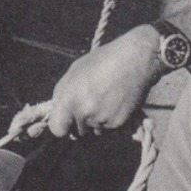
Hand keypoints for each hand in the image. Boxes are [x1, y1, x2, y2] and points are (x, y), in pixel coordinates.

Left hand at [46, 26, 162, 137]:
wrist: (134, 59)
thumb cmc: (102, 61)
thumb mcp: (74, 71)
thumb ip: (62, 93)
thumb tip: (57, 111)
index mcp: (70, 98)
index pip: (57, 129)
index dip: (61, 125)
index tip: (66, 120)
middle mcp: (84, 112)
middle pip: (77, 130)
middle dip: (81, 120)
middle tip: (92, 100)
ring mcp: (102, 119)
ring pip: (94, 129)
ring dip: (96, 120)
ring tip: (105, 97)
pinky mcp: (118, 122)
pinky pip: (108, 127)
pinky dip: (110, 118)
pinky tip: (115, 100)